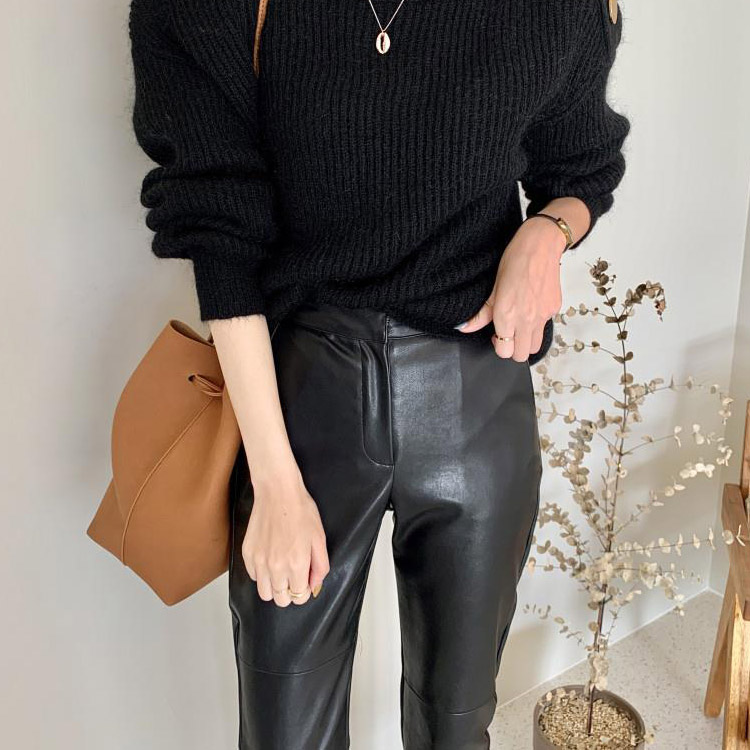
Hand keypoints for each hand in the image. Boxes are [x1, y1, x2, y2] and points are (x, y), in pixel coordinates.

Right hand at [242, 462, 329, 606]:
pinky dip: (261, 574)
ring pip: (264, 593)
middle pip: (281, 600)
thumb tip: (314, 586)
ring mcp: (259, 561)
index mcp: (297, 564)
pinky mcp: (247, 553)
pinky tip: (269, 560)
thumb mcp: (319, 538)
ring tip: (280, 572)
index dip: (305, 592)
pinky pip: (253, 576)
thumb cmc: (301, 511)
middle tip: (293, 578)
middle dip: (289, 593)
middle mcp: (276, 567)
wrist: (277, 492)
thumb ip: (320, 567)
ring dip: (274, 587)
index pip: (299, 597)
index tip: (305, 583)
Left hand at [456, 216, 565, 360]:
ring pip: (535, 346)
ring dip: (527, 340)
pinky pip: (545, 326)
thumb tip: (465, 327)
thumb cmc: (515, 260)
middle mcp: (526, 319)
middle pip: (521, 355)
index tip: (496, 335)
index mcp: (507, 315)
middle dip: (513, 349)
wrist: (541, 244)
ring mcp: (543, 315)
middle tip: (508, 332)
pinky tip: (531, 307)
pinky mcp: (554, 308)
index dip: (499, 346)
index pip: (505, 351)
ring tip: (520, 323)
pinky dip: (538, 324)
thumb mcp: (493, 287)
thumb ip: (481, 314)